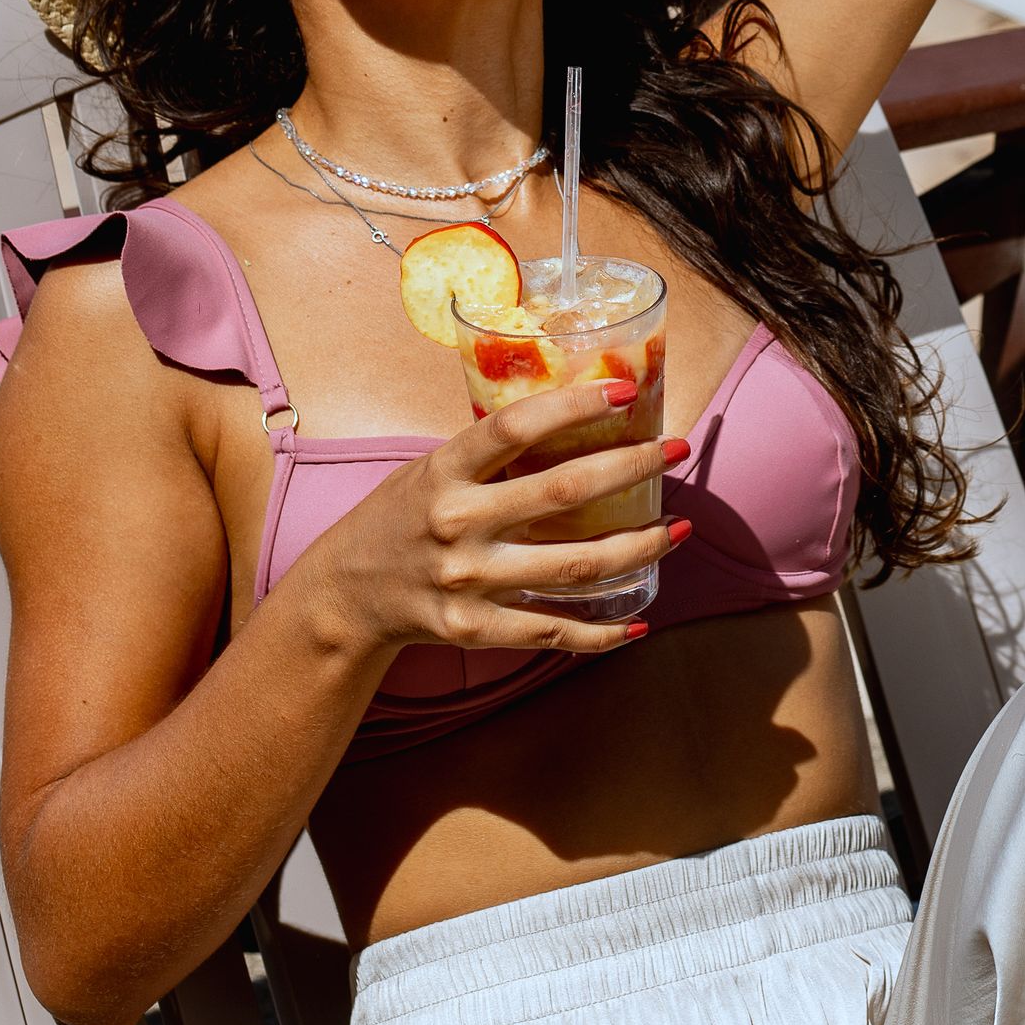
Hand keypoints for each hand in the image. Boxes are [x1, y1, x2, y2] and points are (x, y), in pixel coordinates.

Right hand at [304, 377, 684, 658]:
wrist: (345, 595)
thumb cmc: (401, 516)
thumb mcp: (433, 468)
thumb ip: (491, 454)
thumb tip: (572, 415)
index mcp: (444, 470)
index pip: (514, 428)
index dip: (572, 406)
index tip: (625, 391)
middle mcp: (457, 522)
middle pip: (562, 494)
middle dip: (632, 468)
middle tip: (676, 450)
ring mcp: (467, 581)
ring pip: (574, 566)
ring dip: (639, 547)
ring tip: (679, 530)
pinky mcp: (473, 629)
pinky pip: (552, 632)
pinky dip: (602, 633)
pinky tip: (639, 621)